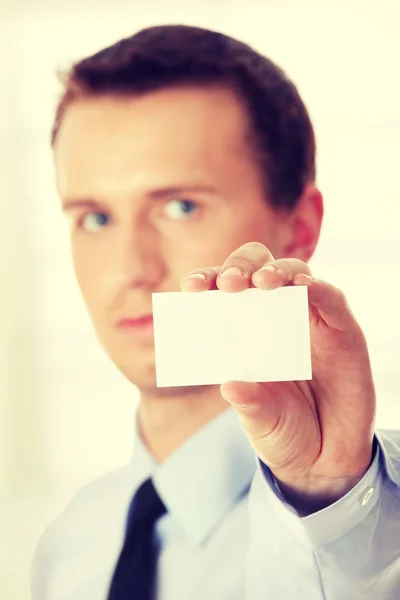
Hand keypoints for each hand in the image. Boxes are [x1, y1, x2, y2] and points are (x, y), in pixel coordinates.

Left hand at [181, 242, 375, 511]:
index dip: (207, 281)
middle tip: (228, 284)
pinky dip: (318, 287)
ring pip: (294, 273)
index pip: (223, 293)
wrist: (326, 456)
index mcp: (244, 332)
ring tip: (262, 282)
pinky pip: (331, 298)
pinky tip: (303, 287)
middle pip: (257, 269)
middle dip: (240, 268)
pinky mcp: (341, 328)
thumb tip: (230, 386)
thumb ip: (248, 403)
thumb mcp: (260, 420)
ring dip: (276, 271)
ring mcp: (309, 319)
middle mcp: (274, 317)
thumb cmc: (283, 430)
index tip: (190, 288)